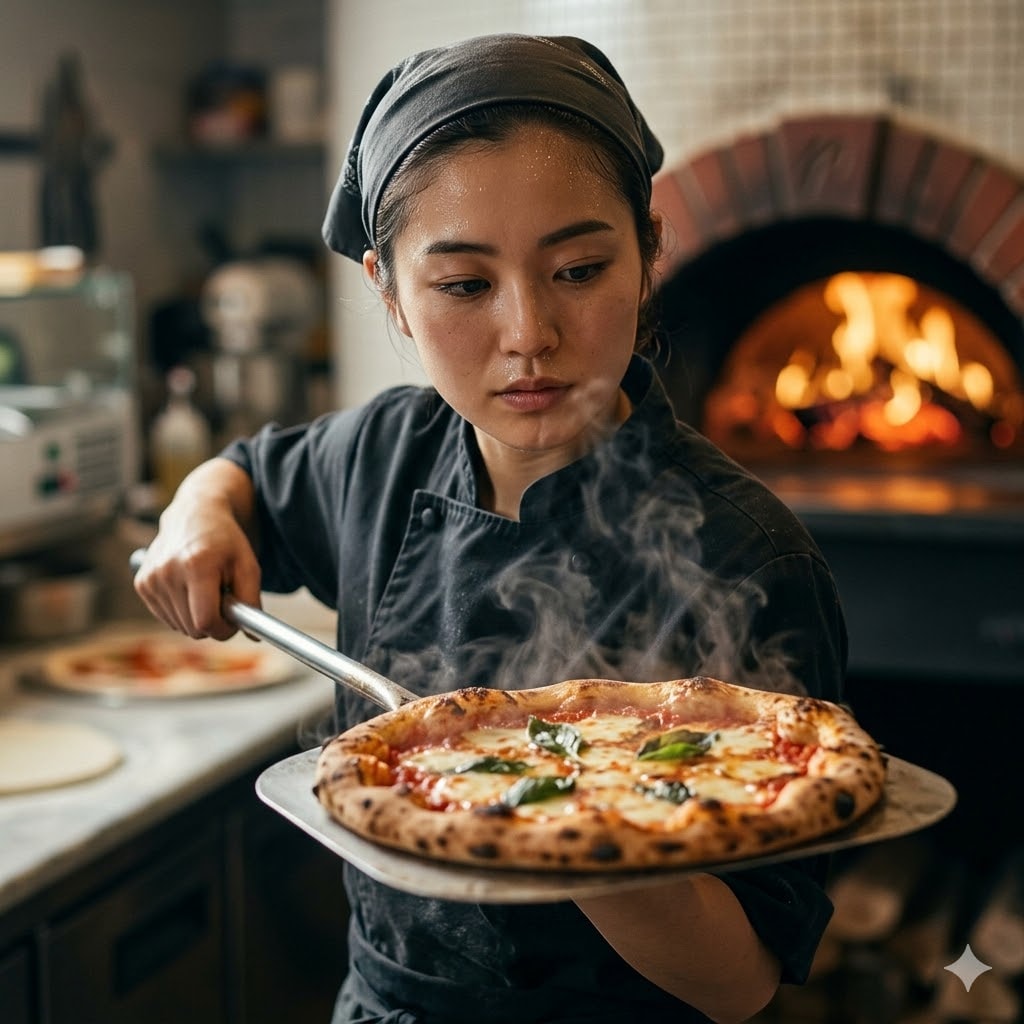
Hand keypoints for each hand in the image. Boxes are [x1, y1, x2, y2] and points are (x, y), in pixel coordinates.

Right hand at [133, 458, 260, 639]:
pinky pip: (166, 617)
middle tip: (223, 600)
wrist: (196, 514)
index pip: (205, 622)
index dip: (223, 629)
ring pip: (179, 625)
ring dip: (196, 616)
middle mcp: (168, 572)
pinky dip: (181, 610)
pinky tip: (189, 588)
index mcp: (197, 565)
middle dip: (212, 623)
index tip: (233, 621)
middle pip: (192, 628)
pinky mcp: (141, 583)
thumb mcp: (248, 566)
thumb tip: (253, 635)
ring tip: (206, 588)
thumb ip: (251, 601)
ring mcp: (151, 578)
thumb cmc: (226, 541)